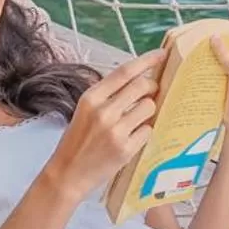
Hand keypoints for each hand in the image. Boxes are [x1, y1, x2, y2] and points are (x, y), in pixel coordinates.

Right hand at [43, 51, 162, 201]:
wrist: (67, 174)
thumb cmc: (77, 141)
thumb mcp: (85, 111)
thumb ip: (108, 95)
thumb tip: (140, 80)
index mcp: (91, 98)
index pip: (124, 72)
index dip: (146, 61)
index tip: (161, 54)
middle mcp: (103, 112)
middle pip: (142, 86)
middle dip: (152, 87)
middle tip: (152, 92)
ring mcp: (115, 131)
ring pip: (149, 107)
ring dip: (149, 111)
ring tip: (137, 120)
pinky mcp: (125, 149)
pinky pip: (148, 130)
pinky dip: (144, 131)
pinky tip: (132, 137)